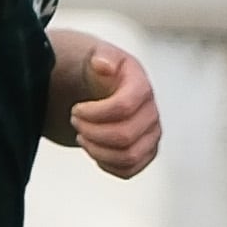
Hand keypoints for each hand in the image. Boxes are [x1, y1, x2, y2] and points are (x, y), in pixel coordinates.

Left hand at [74, 44, 160, 178]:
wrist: (93, 89)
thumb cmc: (94, 75)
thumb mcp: (93, 57)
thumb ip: (100, 57)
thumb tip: (103, 63)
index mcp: (140, 85)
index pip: (124, 107)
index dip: (94, 113)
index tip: (76, 109)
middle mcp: (150, 111)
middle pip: (125, 136)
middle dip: (92, 132)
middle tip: (75, 122)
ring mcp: (149, 134)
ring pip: (129, 156)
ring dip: (97, 150)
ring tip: (83, 136)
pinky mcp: (143, 152)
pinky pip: (129, 170)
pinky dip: (106, 163)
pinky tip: (94, 148)